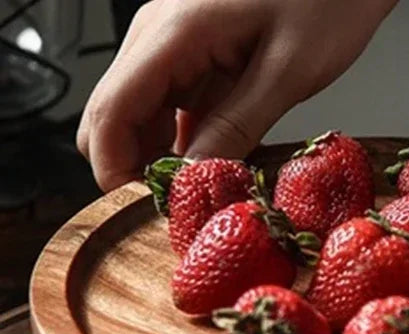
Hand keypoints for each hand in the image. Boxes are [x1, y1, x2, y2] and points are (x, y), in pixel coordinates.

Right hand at [77, 0, 396, 191]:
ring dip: (162, 157)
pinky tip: (218, 162)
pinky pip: (174, 106)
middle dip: (133, 168)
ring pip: (141, 115)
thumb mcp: (286, 72)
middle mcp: (160, 35)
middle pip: (113, 116)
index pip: (108, 113)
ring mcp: (176, 43)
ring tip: (203, 193)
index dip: (114, 172)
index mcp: (172, 33)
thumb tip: (192, 179)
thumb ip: (235, 127)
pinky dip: (186, 140)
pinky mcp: (199, 53)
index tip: (143, 212)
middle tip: (178, 208)